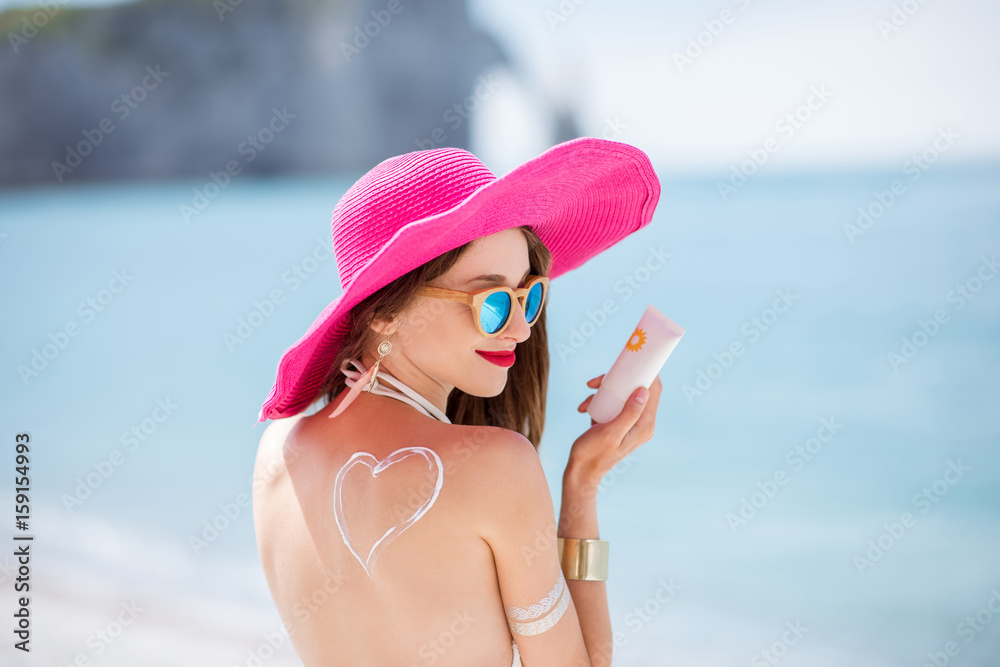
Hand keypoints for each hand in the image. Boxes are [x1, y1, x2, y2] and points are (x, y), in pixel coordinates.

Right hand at [567, 373, 662, 491]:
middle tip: (597, 380)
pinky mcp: (618, 423)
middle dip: (616, 381)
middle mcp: (642, 423)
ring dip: (602, 392)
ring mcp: (630, 422)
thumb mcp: (610, 432)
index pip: (654, 391)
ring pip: (622, 395)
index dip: (648, 372)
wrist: (581, 471)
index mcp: (645, 425)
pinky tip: (585, 408)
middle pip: (636, 389)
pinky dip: (598, 402)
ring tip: (586, 400)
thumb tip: (644, 391)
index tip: (635, 359)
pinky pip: (612, 404)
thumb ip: (629, 414)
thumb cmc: (594, 454)